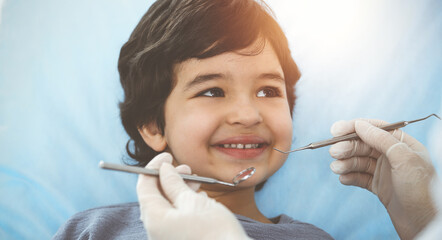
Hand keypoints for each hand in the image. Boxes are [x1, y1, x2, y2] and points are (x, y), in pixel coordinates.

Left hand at [136, 152, 250, 239]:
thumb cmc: (214, 231)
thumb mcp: (193, 200)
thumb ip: (174, 183)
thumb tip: (164, 170)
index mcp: (154, 219)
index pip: (144, 186)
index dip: (154, 167)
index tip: (167, 156)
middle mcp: (156, 231)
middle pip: (154, 197)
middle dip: (168, 179)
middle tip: (185, 167)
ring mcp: (167, 238)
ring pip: (166, 207)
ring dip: (178, 190)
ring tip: (195, 181)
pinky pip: (175, 218)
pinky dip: (184, 204)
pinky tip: (199, 198)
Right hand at [328, 119, 436, 239]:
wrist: (423, 224)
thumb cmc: (421, 190)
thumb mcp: (403, 159)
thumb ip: (381, 139)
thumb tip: (360, 125)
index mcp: (403, 144)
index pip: (375, 128)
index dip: (354, 127)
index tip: (336, 131)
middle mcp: (393, 155)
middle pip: (364, 145)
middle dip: (347, 147)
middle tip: (334, 153)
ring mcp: (385, 171)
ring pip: (359, 161)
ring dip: (346, 163)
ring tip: (336, 168)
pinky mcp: (379, 187)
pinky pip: (360, 177)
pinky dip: (350, 176)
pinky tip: (343, 179)